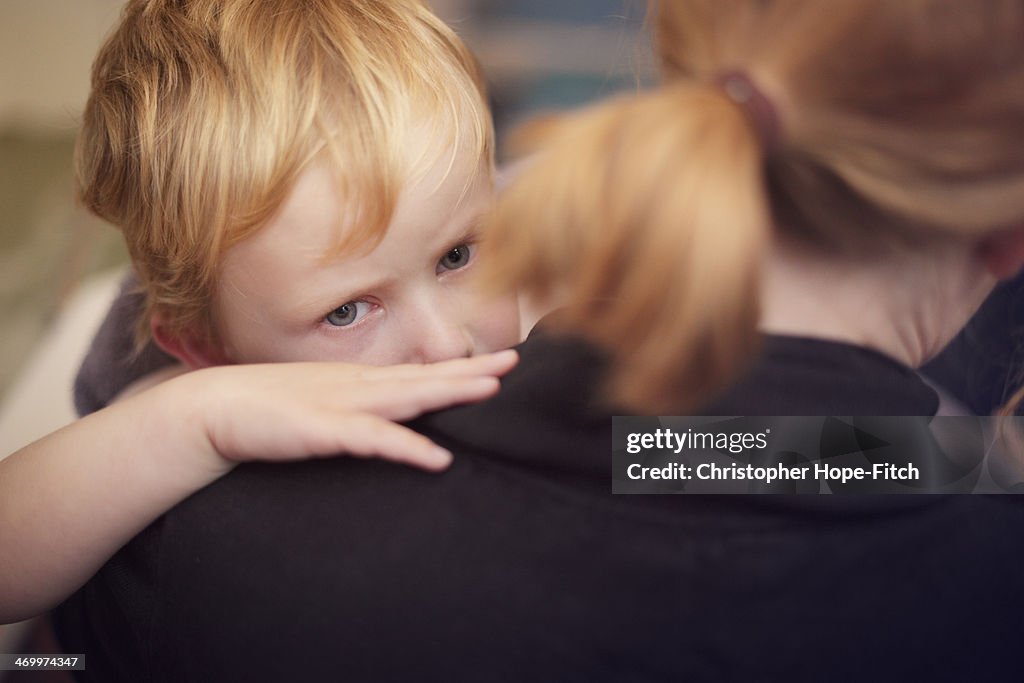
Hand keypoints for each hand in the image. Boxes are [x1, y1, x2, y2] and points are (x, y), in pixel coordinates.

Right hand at [165, 350, 518, 472]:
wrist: (212, 409)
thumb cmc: (266, 410)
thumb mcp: (320, 406)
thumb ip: (354, 411)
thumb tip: (385, 419)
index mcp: (359, 383)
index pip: (419, 373)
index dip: (459, 368)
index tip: (498, 362)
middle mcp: (357, 388)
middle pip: (424, 378)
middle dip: (470, 371)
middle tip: (514, 362)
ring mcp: (341, 405)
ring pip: (406, 398)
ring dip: (449, 392)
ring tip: (490, 388)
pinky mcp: (322, 431)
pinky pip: (373, 441)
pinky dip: (407, 448)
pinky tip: (437, 459)